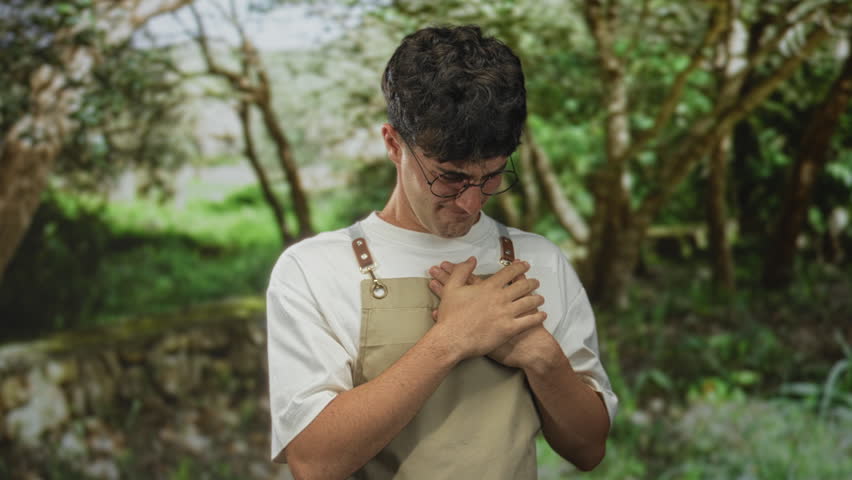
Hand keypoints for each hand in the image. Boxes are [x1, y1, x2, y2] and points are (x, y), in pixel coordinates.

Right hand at [425, 257, 545, 360]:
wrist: (452, 339)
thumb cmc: (450, 315)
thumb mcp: (452, 288)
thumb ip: (462, 270)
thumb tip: (472, 259)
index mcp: (488, 287)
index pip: (509, 273)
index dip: (519, 267)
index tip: (525, 265)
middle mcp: (500, 298)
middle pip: (523, 286)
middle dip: (532, 283)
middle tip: (536, 282)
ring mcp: (506, 314)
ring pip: (528, 303)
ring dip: (537, 299)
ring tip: (541, 298)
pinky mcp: (509, 329)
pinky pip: (529, 321)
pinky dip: (538, 317)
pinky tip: (542, 315)